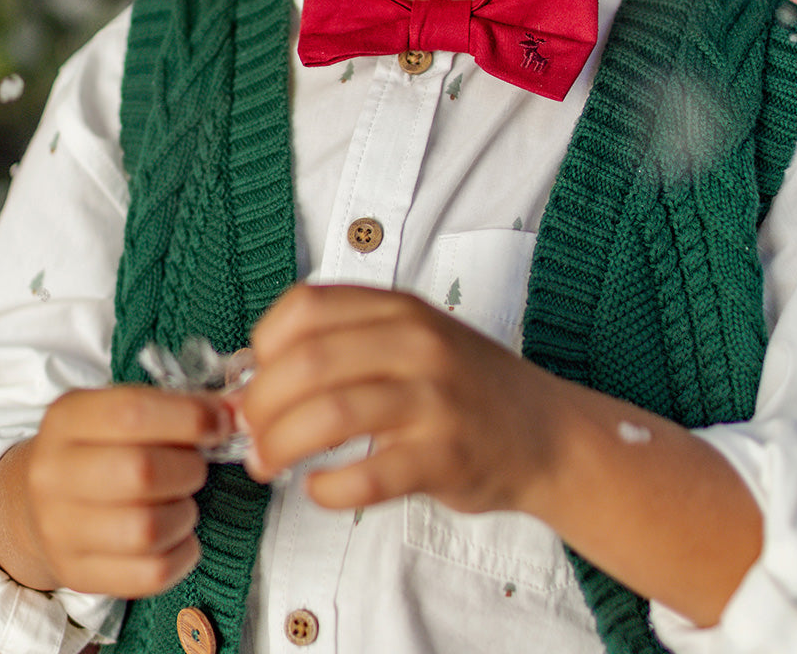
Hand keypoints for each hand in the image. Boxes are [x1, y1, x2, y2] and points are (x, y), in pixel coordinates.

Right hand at [0, 384, 228, 597]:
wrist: (35, 502)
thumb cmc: (99, 448)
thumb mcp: (120, 409)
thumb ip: (177, 406)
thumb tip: (238, 411)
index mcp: (67, 418)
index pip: (132, 412)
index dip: (189, 417)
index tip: (220, 423)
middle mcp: (54, 473)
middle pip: (141, 472)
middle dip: (189, 469)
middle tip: (194, 467)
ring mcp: (60, 529)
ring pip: (146, 529)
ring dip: (185, 514)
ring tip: (182, 502)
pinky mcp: (78, 573)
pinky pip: (149, 575)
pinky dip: (181, 555)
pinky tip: (179, 536)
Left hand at [241, 283, 557, 515]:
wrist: (548, 432)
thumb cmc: (464, 387)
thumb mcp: (411, 339)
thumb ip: (342, 346)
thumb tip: (250, 379)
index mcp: (399, 308)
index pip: (305, 307)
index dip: (263, 344)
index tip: (253, 377)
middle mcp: (416, 343)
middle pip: (306, 363)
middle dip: (261, 404)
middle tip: (249, 434)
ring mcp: (434, 399)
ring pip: (329, 415)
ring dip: (281, 445)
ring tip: (268, 464)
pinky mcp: (445, 456)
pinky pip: (368, 476)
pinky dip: (328, 488)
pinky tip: (318, 489)